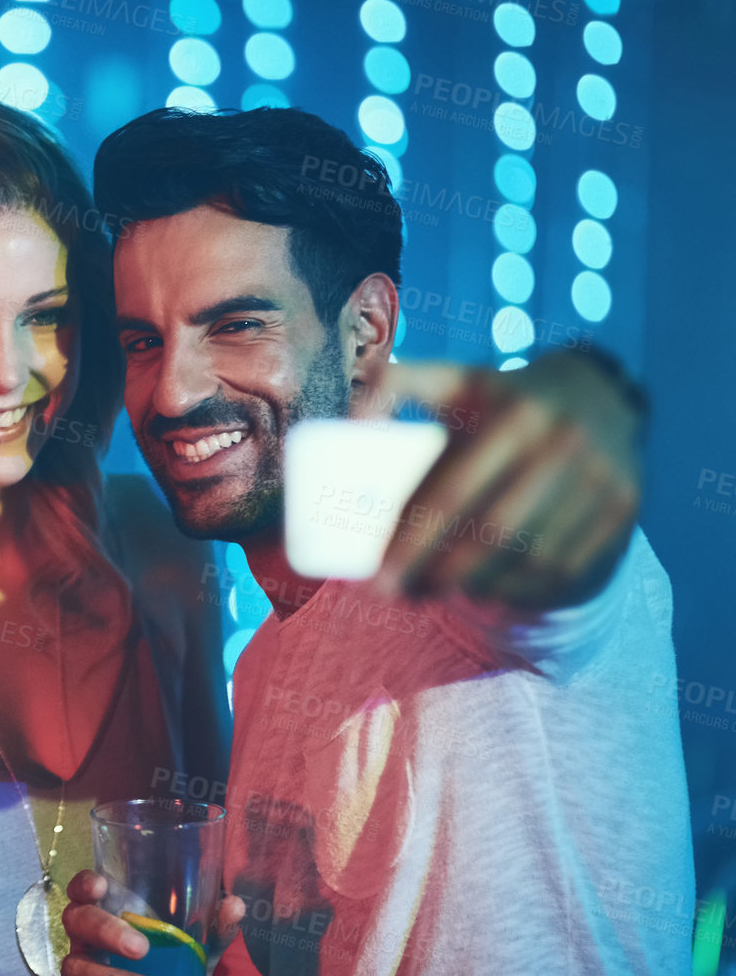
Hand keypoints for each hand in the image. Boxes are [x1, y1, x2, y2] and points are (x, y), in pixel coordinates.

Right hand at [58, 870, 243, 975]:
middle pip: (77, 921)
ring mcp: (77, 975)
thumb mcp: (193, 958)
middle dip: (106, 931)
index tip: (101, 887)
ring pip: (78, 967)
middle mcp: (86, 941)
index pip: (83, 892)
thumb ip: (212, 933)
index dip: (85, 885)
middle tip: (140, 948)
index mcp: (108, 917)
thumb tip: (235, 904)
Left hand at [360, 350, 643, 608]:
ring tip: (435, 589)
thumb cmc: (500, 398)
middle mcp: (566, 447)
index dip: (412, 542)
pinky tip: (486, 589)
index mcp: (516, 415)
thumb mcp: (453, 379)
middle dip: (438, 576)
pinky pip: (565, 568)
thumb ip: (395, 386)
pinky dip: (520, 589)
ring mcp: (603, 480)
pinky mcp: (625, 509)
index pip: (455, 494)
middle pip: (493, 536)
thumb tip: (350, 423)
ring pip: (530, 561)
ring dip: (477, 587)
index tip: (376, 577)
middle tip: (397, 596)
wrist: (599, 395)